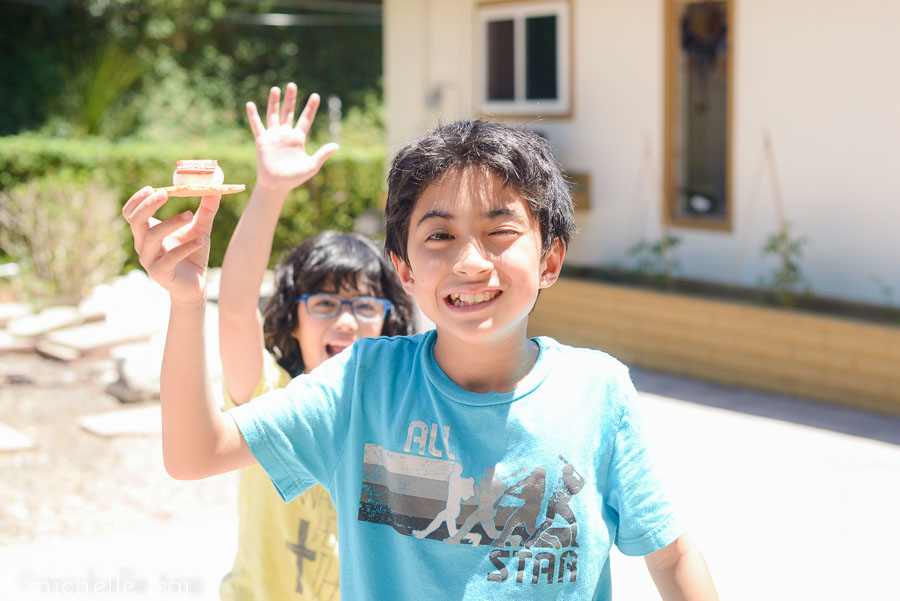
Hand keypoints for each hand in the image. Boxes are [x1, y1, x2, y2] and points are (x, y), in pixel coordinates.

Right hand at [122, 187, 220, 305]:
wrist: (195, 285)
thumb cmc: (193, 255)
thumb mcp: (200, 229)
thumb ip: (206, 210)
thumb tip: (216, 188)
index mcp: (147, 232)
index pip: (131, 213)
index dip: (137, 200)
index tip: (152, 187)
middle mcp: (143, 245)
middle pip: (136, 221)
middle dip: (147, 205)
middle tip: (165, 193)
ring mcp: (150, 260)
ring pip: (151, 237)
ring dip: (170, 223)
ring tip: (190, 214)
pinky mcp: (160, 273)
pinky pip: (169, 258)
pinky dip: (184, 247)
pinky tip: (200, 241)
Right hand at [246, 82, 339, 195]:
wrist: (277, 185)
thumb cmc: (295, 178)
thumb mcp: (312, 165)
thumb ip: (323, 154)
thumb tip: (337, 145)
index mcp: (298, 138)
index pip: (305, 119)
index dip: (310, 108)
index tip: (316, 95)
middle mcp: (286, 134)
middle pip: (289, 112)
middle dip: (291, 99)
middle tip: (292, 85)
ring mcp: (274, 136)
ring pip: (274, 114)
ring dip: (274, 102)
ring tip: (275, 88)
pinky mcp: (262, 140)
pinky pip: (257, 125)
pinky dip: (253, 115)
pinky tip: (250, 104)